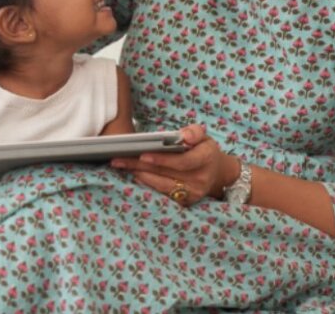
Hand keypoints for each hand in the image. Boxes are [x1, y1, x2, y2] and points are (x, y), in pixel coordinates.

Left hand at [110, 124, 238, 205]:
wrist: (216, 172)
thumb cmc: (203, 149)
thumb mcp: (203, 136)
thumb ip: (194, 132)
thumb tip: (185, 136)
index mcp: (206, 158)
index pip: (182, 161)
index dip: (162, 159)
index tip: (142, 156)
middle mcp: (201, 179)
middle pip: (166, 173)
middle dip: (140, 165)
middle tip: (119, 159)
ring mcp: (194, 193)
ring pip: (162, 185)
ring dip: (141, 175)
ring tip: (123, 166)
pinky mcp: (186, 201)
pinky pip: (164, 194)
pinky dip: (148, 184)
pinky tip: (136, 176)